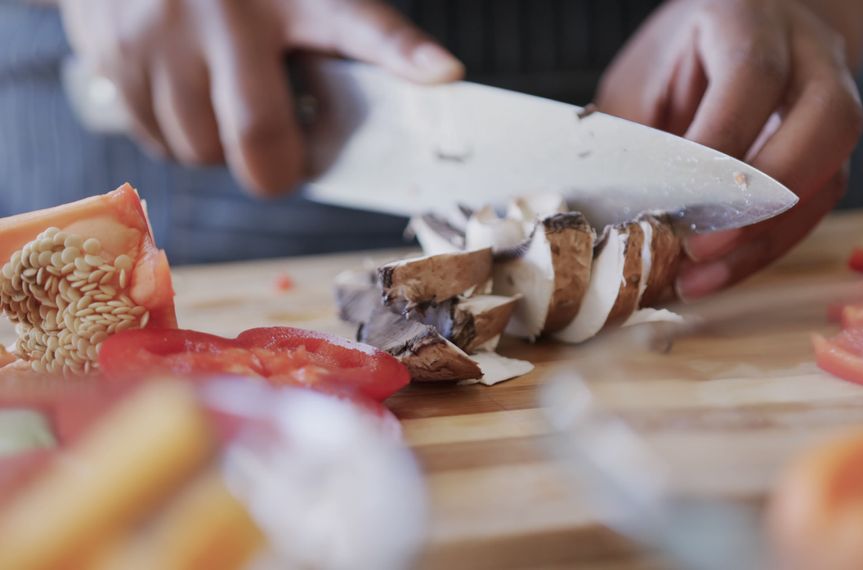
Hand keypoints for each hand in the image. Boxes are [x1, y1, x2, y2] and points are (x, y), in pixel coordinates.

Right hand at [60, 0, 462, 195]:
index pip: (356, 22)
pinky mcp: (112, 55)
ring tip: (225, 108)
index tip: (446, 73)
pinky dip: (179, 140)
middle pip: (258, 136)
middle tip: (282, 155)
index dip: (402, 51)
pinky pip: (157, 141)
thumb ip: (354, 38)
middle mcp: (223, 10)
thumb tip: (437, 79)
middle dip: (274, 169)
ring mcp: (159, 34)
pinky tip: (186, 98)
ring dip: (221, 152)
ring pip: (201, 150)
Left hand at [597, 0, 862, 298]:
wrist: (749, 33)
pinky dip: (767, 247)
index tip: (680, 202)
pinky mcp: (835, 156)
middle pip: (826, 122)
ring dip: (765, 239)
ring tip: (702, 278)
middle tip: (703, 247)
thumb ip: (633, 135)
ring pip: (830, 176)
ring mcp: (836, 105)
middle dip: (764, 198)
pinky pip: (816, 209)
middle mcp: (810, 57)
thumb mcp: (643, 79)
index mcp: (752, 23)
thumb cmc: (684, 60)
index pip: (753, 77)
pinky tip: (721, 273)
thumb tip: (614, 212)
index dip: (722, 144)